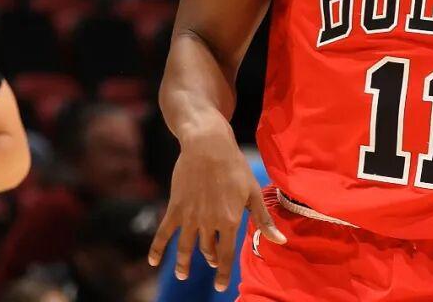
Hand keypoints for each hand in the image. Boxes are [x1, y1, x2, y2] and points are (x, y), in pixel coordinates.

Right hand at [149, 120, 284, 291]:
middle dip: (210, 258)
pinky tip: (152, 261)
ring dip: (183, 263)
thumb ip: (264, 220)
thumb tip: (280, 241)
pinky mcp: (175, 207)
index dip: (223, 273)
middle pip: (207, 249)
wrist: (208, 145)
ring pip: (185, 247)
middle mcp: (208, 222)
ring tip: (183, 274)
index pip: (226, 255)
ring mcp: (190, 216)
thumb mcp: (253, 192)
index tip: (221, 287)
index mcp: (230, 220)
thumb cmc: (235, 166)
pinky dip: (157, 249)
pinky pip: (164, 233)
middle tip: (211, 261)